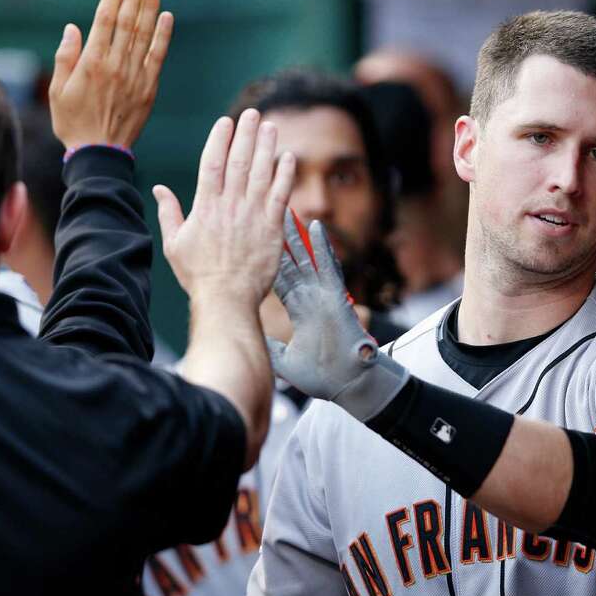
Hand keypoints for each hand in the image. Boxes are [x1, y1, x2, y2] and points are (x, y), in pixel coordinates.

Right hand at [48, 0, 171, 149]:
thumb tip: (74, 27)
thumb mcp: (57, 90)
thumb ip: (66, 57)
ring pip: (144, 35)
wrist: (100, 153)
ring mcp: (135, 77)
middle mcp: (115, 66)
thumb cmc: (73, 122)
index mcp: (91, 63)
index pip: (105, 21)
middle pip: (128, 22)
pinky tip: (166, 17)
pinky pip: (158, 57)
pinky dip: (163, 36)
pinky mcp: (149, 89)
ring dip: (150, 8)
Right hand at [154, 109, 295, 306]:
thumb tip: (159, 189)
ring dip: (266, 147)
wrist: (226, 299)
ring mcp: (252, 216)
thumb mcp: (174, 244)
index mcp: (205, 207)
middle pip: (238, 161)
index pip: (211, 163)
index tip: (225, 121)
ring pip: (260, 173)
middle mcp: (229, 206)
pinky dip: (285, 175)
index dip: (219, 139)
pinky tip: (288, 158)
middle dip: (245, 134)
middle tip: (253, 113)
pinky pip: (280, 196)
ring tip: (270, 126)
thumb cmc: (199, 275)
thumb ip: (169, 213)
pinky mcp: (272, 228)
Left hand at [267, 211, 409, 418]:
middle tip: (262, 217)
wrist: (348, 384)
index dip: (266, 260)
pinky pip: (328, 266)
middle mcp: (310, 297)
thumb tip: (246, 340)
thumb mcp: (285, 359)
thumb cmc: (322, 376)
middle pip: (290, 262)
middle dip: (277, 241)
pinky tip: (316, 228)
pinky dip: (322, 247)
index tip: (250, 243)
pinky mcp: (335, 296)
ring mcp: (323, 295)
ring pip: (307, 258)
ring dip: (296, 236)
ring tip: (285, 211)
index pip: (279, 279)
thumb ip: (269, 345)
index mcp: (299, 310)